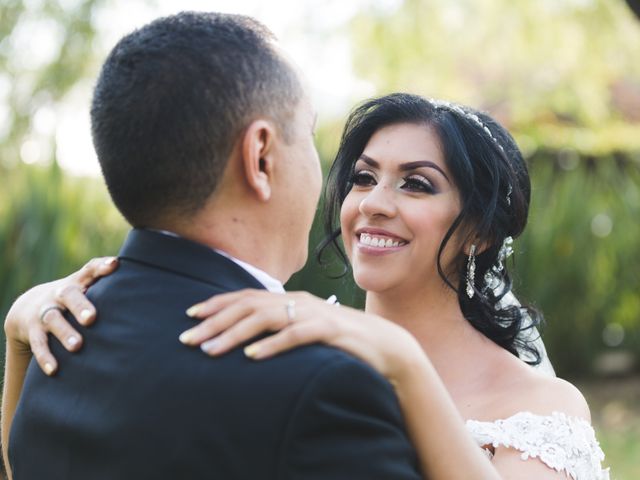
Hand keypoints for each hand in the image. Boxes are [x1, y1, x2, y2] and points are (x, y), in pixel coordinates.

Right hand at [4, 257, 118, 375]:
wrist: (27, 308)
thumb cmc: (73, 299)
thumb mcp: (86, 287)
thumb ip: (110, 285)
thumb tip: (151, 282)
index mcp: (77, 282)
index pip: (89, 269)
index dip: (101, 266)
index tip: (114, 264)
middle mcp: (59, 294)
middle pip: (68, 295)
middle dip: (80, 305)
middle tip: (92, 318)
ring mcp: (45, 312)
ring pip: (53, 320)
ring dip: (64, 333)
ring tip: (77, 346)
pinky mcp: (33, 331)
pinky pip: (38, 344)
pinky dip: (46, 356)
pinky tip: (54, 369)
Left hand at [179, 289, 423, 383]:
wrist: (384, 344)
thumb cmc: (340, 339)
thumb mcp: (306, 327)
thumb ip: (281, 326)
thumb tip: (250, 336)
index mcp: (290, 299)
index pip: (247, 296)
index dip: (217, 303)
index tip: (190, 314)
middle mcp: (298, 301)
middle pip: (249, 306)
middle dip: (215, 321)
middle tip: (187, 339)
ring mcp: (314, 313)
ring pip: (267, 318)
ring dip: (235, 334)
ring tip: (210, 350)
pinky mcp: (329, 330)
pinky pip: (297, 335)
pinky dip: (273, 345)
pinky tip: (253, 357)